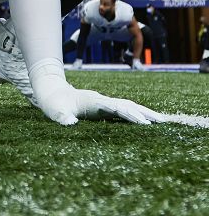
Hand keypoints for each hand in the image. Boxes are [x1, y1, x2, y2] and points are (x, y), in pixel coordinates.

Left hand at [31, 65, 164, 125]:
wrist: (52, 91)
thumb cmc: (54, 104)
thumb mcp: (54, 112)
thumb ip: (62, 117)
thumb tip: (70, 123)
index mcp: (93, 103)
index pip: (115, 108)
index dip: (129, 115)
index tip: (143, 123)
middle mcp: (102, 101)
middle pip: (127, 105)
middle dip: (144, 113)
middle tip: (162, 122)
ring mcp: (105, 103)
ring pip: (128, 105)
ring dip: (144, 112)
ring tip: (162, 121)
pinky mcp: (105, 107)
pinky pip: (124, 109)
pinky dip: (137, 113)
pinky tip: (147, 120)